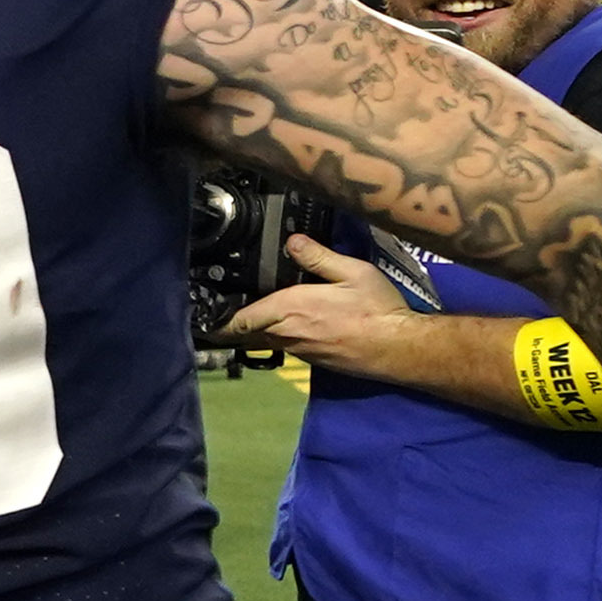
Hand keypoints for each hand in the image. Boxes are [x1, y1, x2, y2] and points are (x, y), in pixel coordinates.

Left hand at [216, 235, 426, 375]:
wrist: (397, 348)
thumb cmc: (377, 309)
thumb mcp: (352, 272)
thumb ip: (318, 257)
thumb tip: (292, 241)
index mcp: (290, 309)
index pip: (240, 318)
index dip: (218, 317)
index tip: (204, 311)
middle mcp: (287, 333)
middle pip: (243, 334)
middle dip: (226, 326)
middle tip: (212, 315)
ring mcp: (298, 349)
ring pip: (261, 341)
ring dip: (248, 332)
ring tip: (237, 318)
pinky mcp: (310, 359)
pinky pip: (281, 347)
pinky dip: (271, 337)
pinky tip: (278, 326)